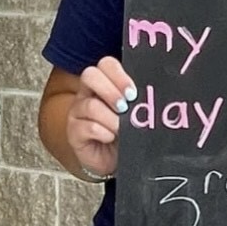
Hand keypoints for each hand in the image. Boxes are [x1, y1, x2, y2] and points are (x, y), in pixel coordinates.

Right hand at [67, 57, 135, 177]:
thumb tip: (152, 95)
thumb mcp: (134, 114)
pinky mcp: (74, 132)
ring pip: (90, 105)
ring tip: (121, 129)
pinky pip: (87, 127)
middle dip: (111, 91)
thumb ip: (138, 101)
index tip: (133, 93)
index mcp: (104, 83)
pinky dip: (103, 133)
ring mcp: (78, 112)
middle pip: (90, 75)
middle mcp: (87, 93)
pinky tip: (109, 138)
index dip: (119, 75)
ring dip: (111, 118)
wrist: (114, 161)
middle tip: (125, 107)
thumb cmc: (125, 134)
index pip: (106, 64)